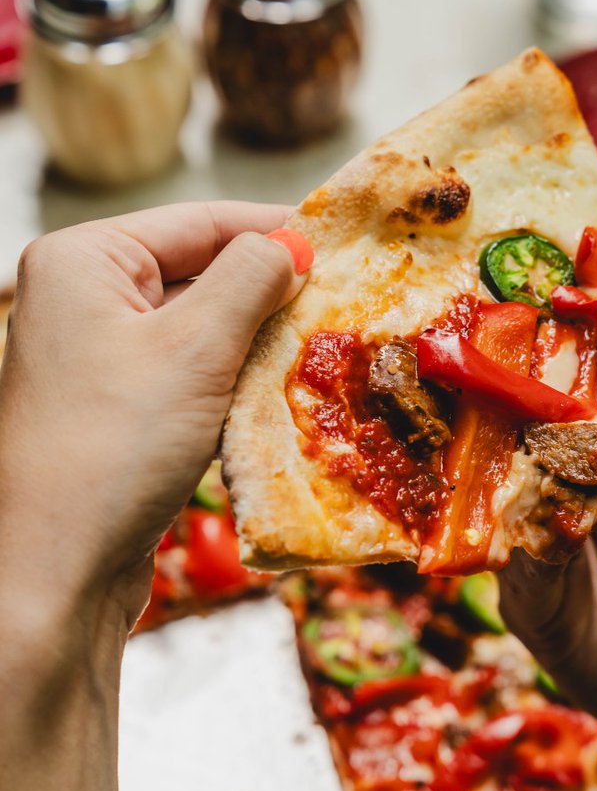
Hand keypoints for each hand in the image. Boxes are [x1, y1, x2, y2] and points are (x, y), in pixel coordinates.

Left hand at [0, 201, 311, 636]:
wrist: (56, 569)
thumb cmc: (115, 446)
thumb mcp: (195, 348)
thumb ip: (250, 279)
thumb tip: (293, 244)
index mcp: (84, 261)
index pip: (198, 221)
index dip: (273, 227)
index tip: (342, 238)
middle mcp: (83, 299)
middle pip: (199, 269)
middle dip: (270, 287)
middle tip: (345, 295)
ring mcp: (98, 356)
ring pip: (200, 324)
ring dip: (258, 336)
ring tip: (325, 340)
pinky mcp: (117, 407)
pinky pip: (190, 371)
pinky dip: (235, 376)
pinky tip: (281, 388)